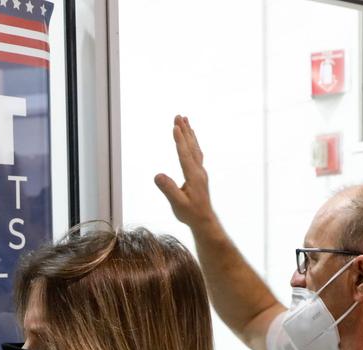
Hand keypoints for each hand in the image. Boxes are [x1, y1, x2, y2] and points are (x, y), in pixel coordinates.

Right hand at [154, 115, 216, 231]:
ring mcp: (200, 171)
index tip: (175, 126)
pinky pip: (196, 153)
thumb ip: (168, 189)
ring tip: (185, 120)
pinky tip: (190, 139)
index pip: (185, 154)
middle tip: (179, 116)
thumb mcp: (177, 204)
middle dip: (184, 130)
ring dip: (189, 133)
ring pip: (195, 148)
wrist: (204, 220)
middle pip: (191, 146)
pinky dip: (192, 142)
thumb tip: (157, 175)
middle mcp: (199, 171)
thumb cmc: (190, 213)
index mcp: (193, 176)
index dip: (180, 140)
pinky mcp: (199, 174)